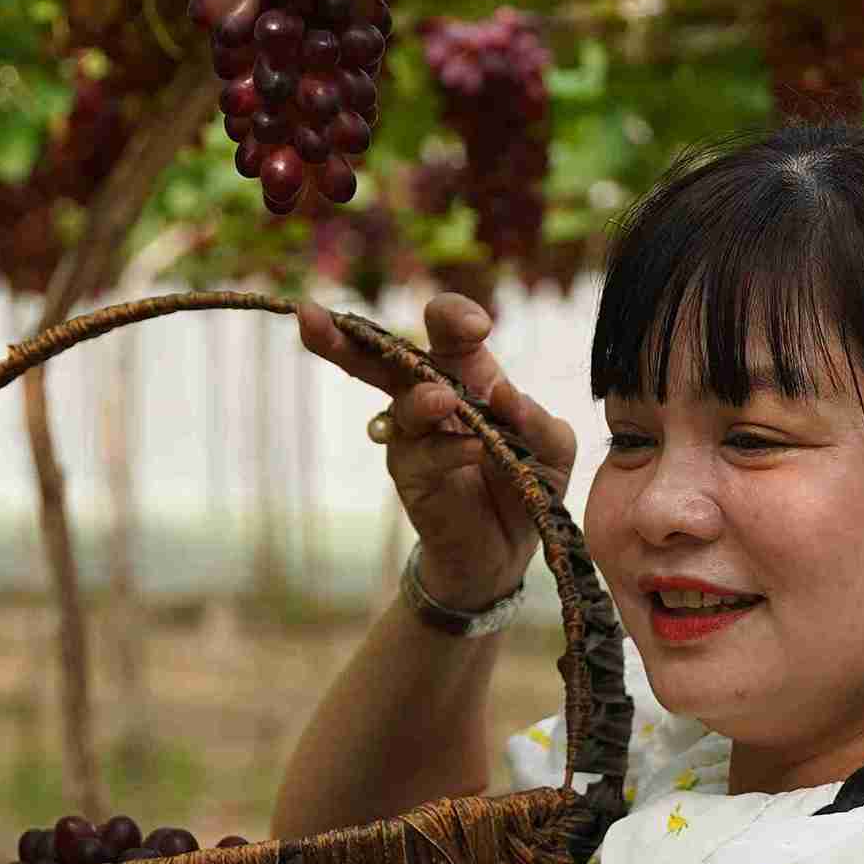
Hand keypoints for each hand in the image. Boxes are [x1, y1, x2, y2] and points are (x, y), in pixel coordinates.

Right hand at [297, 292, 577, 608]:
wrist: (507, 548)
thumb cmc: (527, 482)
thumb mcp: (553, 449)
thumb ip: (539, 420)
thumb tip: (503, 394)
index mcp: (466, 373)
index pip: (447, 330)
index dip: (453, 317)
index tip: (477, 327)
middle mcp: (430, 397)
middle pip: (383, 357)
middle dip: (347, 337)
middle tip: (310, 315)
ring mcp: (414, 438)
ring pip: (402, 406)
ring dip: (420, 400)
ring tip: (442, 401)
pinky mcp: (410, 477)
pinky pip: (421, 457)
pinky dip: (447, 451)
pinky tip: (473, 450)